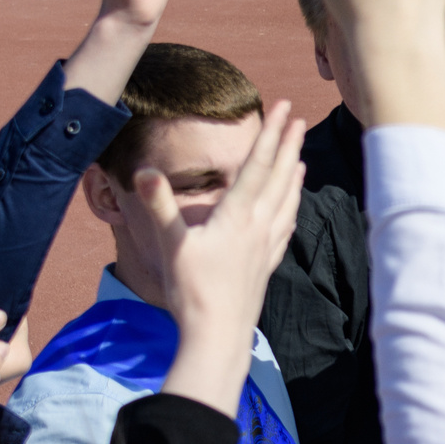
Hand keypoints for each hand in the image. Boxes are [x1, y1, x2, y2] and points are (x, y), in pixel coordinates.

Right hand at [143, 101, 304, 417]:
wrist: (218, 336)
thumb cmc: (192, 292)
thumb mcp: (171, 245)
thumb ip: (159, 205)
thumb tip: (143, 171)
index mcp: (236, 216)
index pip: (258, 165)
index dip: (271, 134)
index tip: (284, 107)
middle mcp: (258, 227)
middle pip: (278, 177)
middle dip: (288, 146)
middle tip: (297, 118)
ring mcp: (265, 247)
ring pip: (286, 202)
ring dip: (294, 176)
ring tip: (301, 157)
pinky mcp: (266, 266)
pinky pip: (285, 229)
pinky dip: (291, 209)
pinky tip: (293, 208)